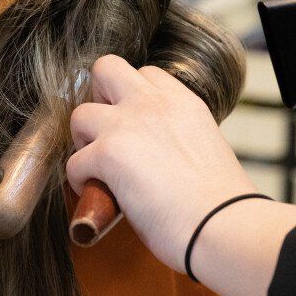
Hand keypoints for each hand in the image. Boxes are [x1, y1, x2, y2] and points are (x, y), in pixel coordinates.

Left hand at [66, 55, 256, 270]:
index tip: (133, 125)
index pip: (147, 74)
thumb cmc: (219, 203)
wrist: (222, 225)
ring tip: (97, 166)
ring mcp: (127, 126)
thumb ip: (174, 135)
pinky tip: (97, 195)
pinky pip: (73, 162)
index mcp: (182, 102)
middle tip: (106, 132)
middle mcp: (153, 104)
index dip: (131, 97)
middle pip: (106, 69)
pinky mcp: (108, 155)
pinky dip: (79, 180)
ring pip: (78, 114)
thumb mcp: (204, 146)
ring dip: (83, 140)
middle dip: (97, 97)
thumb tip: (153, 153)